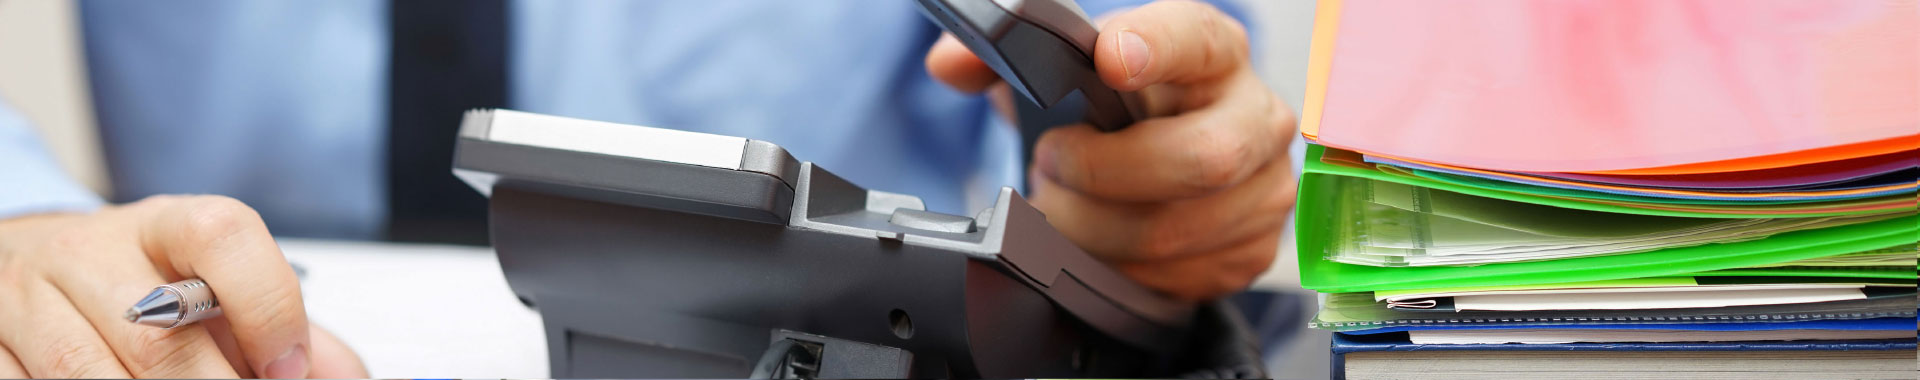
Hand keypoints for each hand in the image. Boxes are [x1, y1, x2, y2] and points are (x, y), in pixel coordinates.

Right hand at [0, 195, 367, 377]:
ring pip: (87, 373)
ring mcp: (25, 295)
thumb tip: (350, 379)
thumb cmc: (143, 285)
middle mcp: (89, 249)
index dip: (267, 307)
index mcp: (167, 225)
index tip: (290, 370)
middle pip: (157, 331)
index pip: (223, 235)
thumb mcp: (216, 290)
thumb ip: (286, 330)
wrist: (28, 266)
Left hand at [927, 0, 1295, 299]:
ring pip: (1177, 228)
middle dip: (1104, 173)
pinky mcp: (1254, 248)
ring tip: (1066, 209)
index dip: (1155, 49)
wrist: (1162, 157)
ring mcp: (1265, 186)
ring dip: (1097, 229)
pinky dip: (1123, 267)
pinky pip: (1182, 275)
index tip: (1108, 58)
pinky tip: (1102, 243)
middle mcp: (1255, 114)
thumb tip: (952, 63)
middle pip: (1201, 158)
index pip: (1196, 40)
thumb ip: (1000, 59)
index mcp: (1213, 50)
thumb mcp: (1063, 74)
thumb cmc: (1118, 110)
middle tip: (1053, 164)